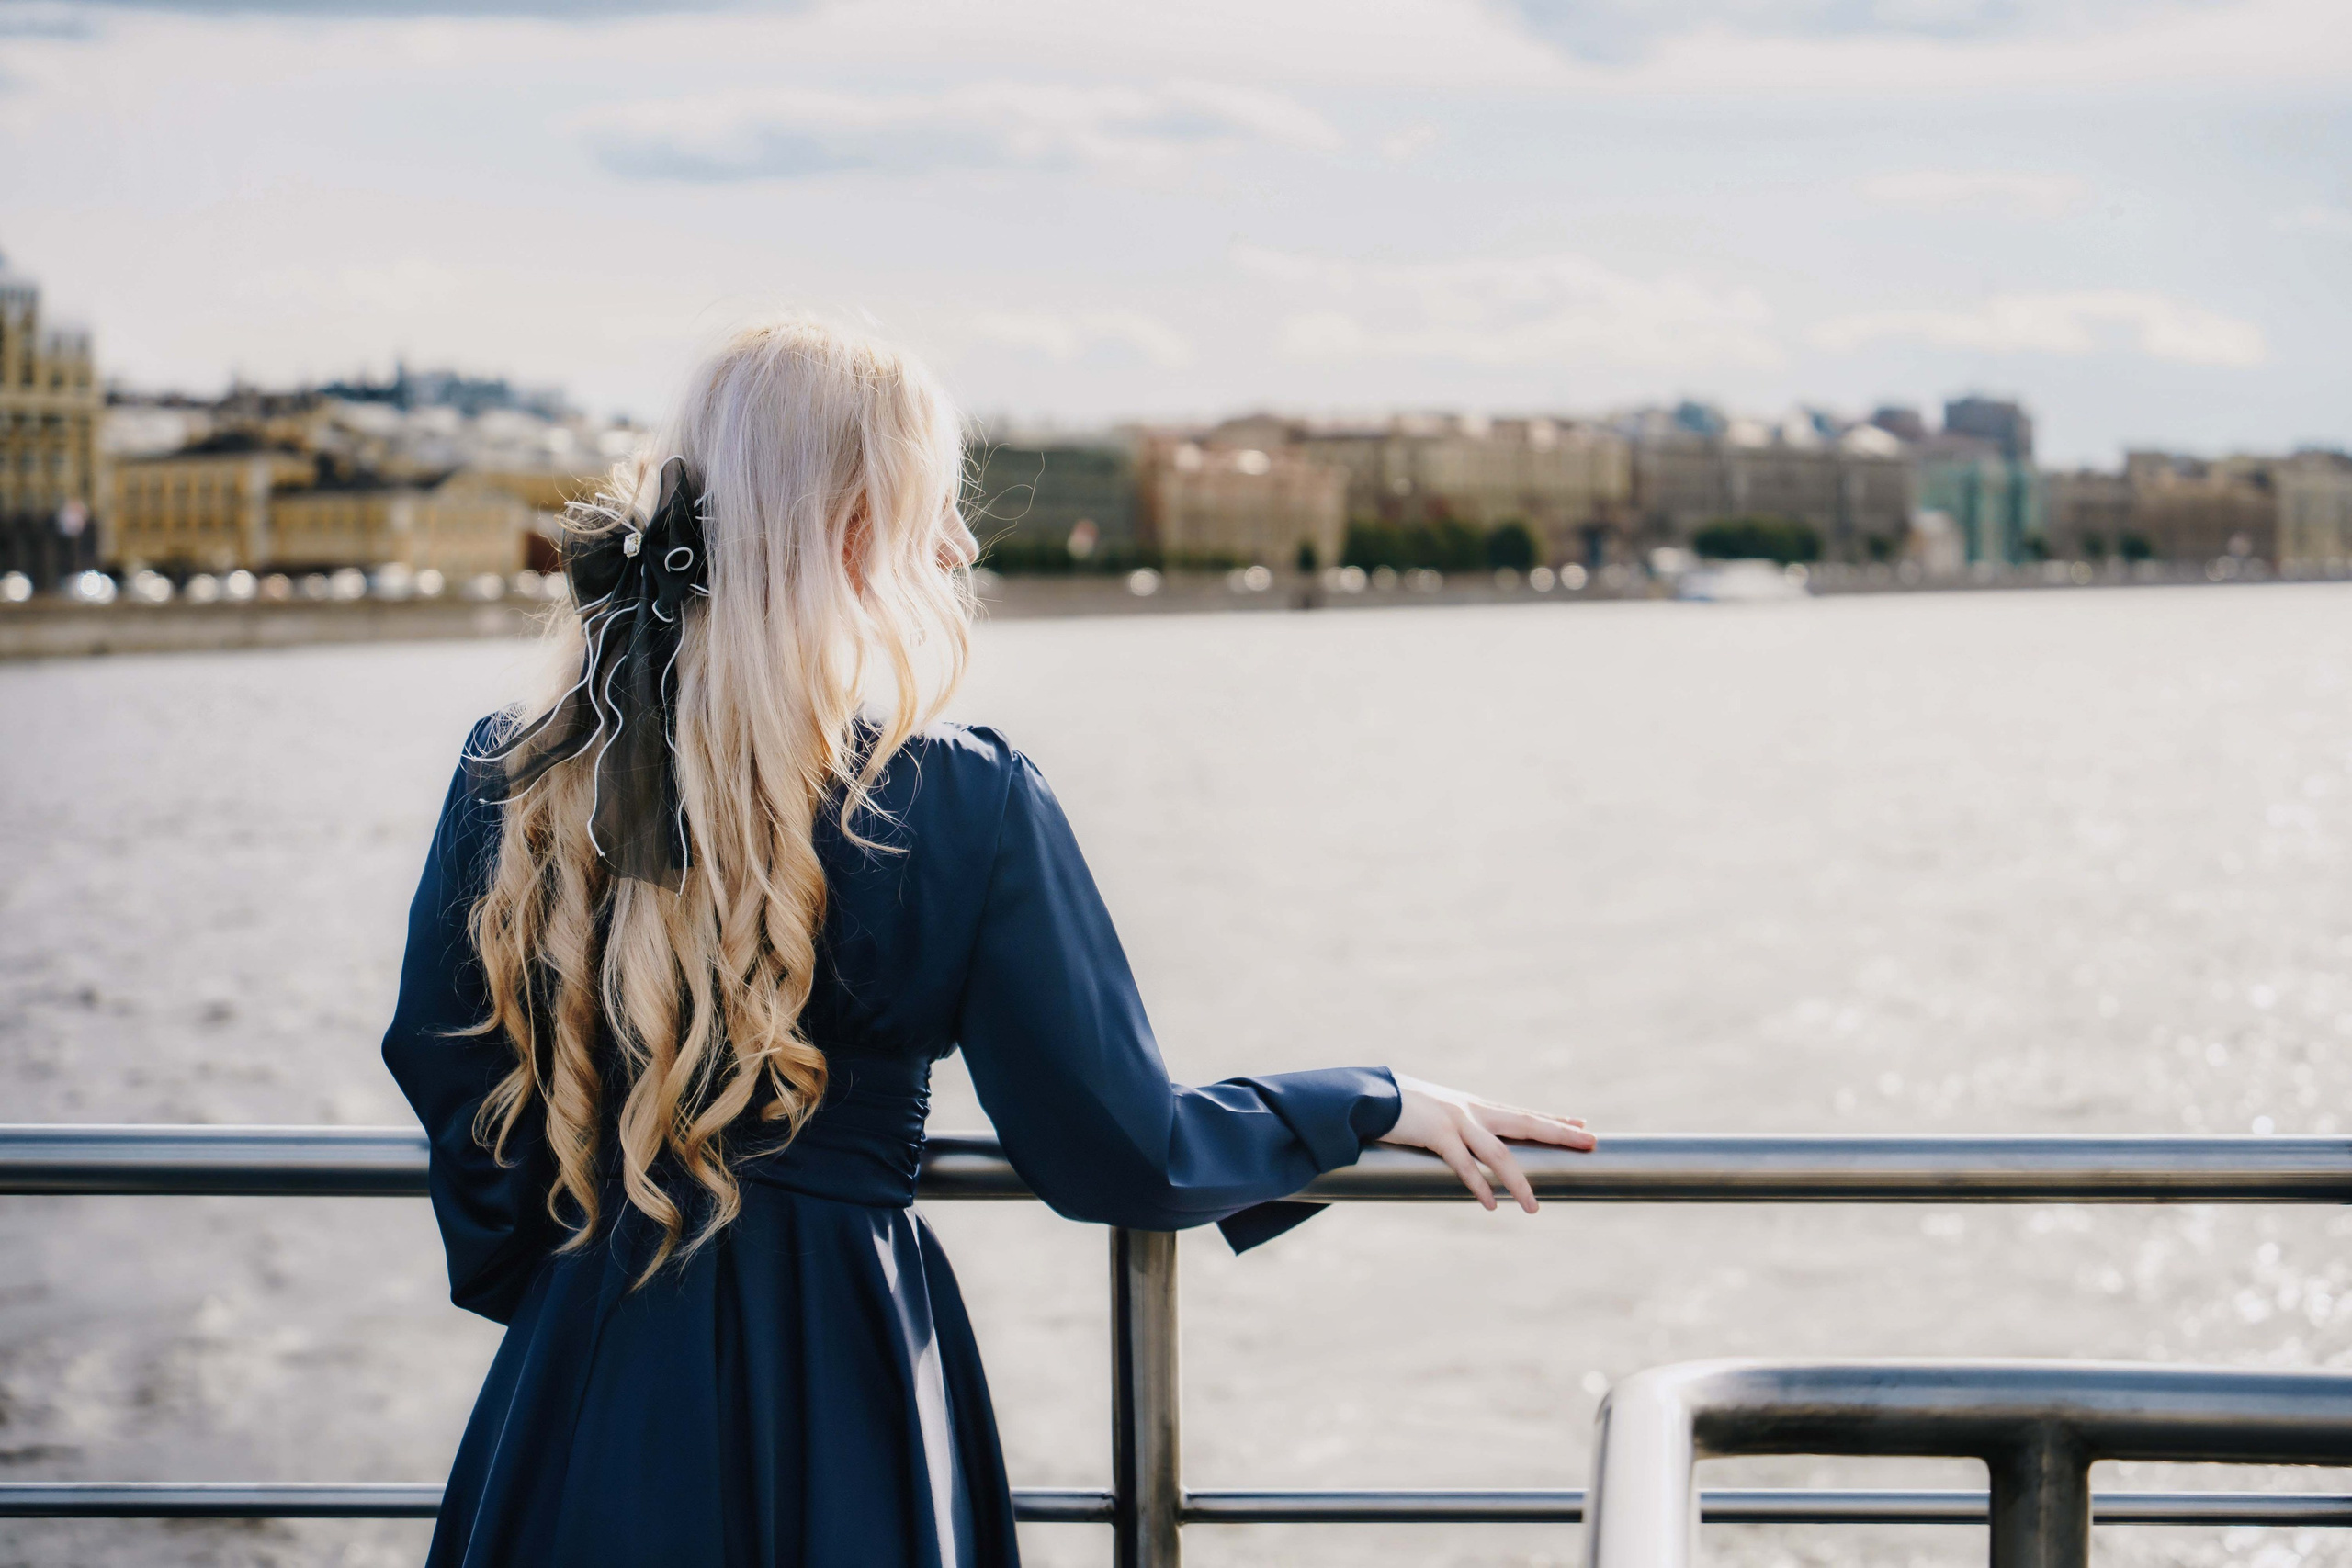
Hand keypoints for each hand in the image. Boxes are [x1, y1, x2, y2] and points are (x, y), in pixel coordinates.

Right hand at [1377, 1073, 1595, 1212]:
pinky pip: (1464, 1165)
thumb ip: (1456, 1126)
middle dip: (1559, 1134)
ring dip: (1519, 1183)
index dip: (1553, 1121)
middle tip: (1590, 1143)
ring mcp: (1457, 1121)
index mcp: (1475, 1105)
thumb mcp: (1436, 1110)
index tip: (1581, 1125)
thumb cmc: (1401, 1106)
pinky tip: (1493, 1203)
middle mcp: (1473, 1110)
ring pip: (1499, 1154)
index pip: (1523, 1113)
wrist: (1370, 1094)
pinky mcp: (1437, 1134)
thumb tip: (1465, 1145)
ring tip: (1534, 1208)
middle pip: (1526, 1123)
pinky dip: (1480, 1186)